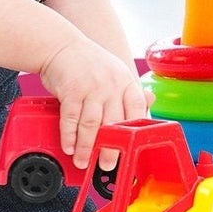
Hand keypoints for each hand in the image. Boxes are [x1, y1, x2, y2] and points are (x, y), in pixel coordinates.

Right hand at [38, 36, 148, 170]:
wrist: (61, 45)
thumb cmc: (89, 63)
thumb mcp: (115, 72)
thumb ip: (128, 92)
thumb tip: (150, 103)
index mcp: (125, 81)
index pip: (137, 110)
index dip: (136, 132)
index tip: (132, 150)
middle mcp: (112, 84)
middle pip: (114, 123)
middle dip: (111, 148)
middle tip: (108, 165)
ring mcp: (92, 86)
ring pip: (92, 124)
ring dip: (87, 147)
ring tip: (84, 162)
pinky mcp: (71, 90)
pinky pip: (71, 119)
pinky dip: (70, 136)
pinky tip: (70, 147)